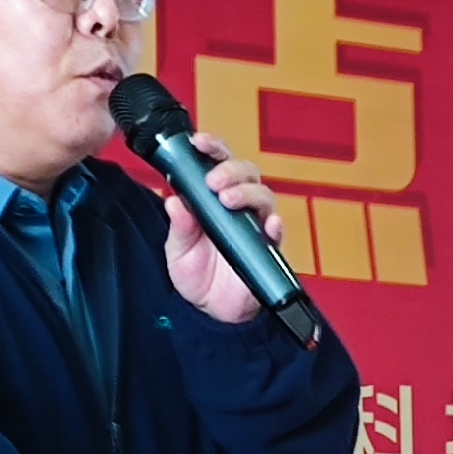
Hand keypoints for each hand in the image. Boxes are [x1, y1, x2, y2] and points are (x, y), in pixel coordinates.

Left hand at [162, 138, 282, 324]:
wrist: (210, 311)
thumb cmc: (197, 274)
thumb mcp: (177, 249)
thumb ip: (179, 226)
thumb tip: (174, 201)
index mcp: (214, 199)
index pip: (218, 163)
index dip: (212, 147)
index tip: (199, 142)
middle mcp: (239, 207)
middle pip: (247, 172)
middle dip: (230, 170)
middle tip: (213, 182)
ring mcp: (255, 226)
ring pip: (264, 195)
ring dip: (248, 193)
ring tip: (229, 200)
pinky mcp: (268, 249)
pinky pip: (278, 232)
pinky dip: (275, 225)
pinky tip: (269, 224)